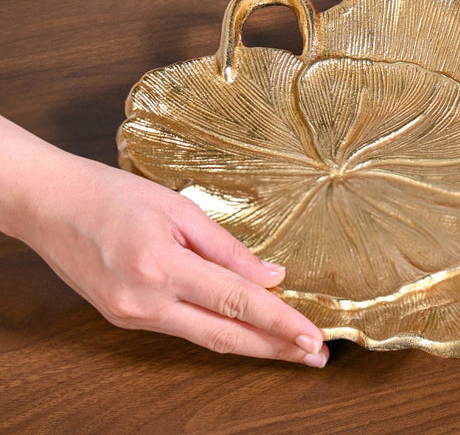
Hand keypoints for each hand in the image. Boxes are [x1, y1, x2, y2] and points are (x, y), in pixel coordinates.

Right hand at [1, 118, 327, 366]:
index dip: (280, 322)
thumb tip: (271, 275)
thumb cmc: (113, 195)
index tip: (313, 336)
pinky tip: (245, 331)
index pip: (237, 301)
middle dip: (275, 349)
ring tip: (290, 346)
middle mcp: (146, 302)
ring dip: (252, 345)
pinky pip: (182, 330)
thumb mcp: (179, 208)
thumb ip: (227, 247)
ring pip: (205, 339)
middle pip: (225, 336)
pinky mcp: (125, 320)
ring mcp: (132, 317)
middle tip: (316, 355)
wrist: (52, 206)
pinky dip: (219, 331)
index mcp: (162, 266)